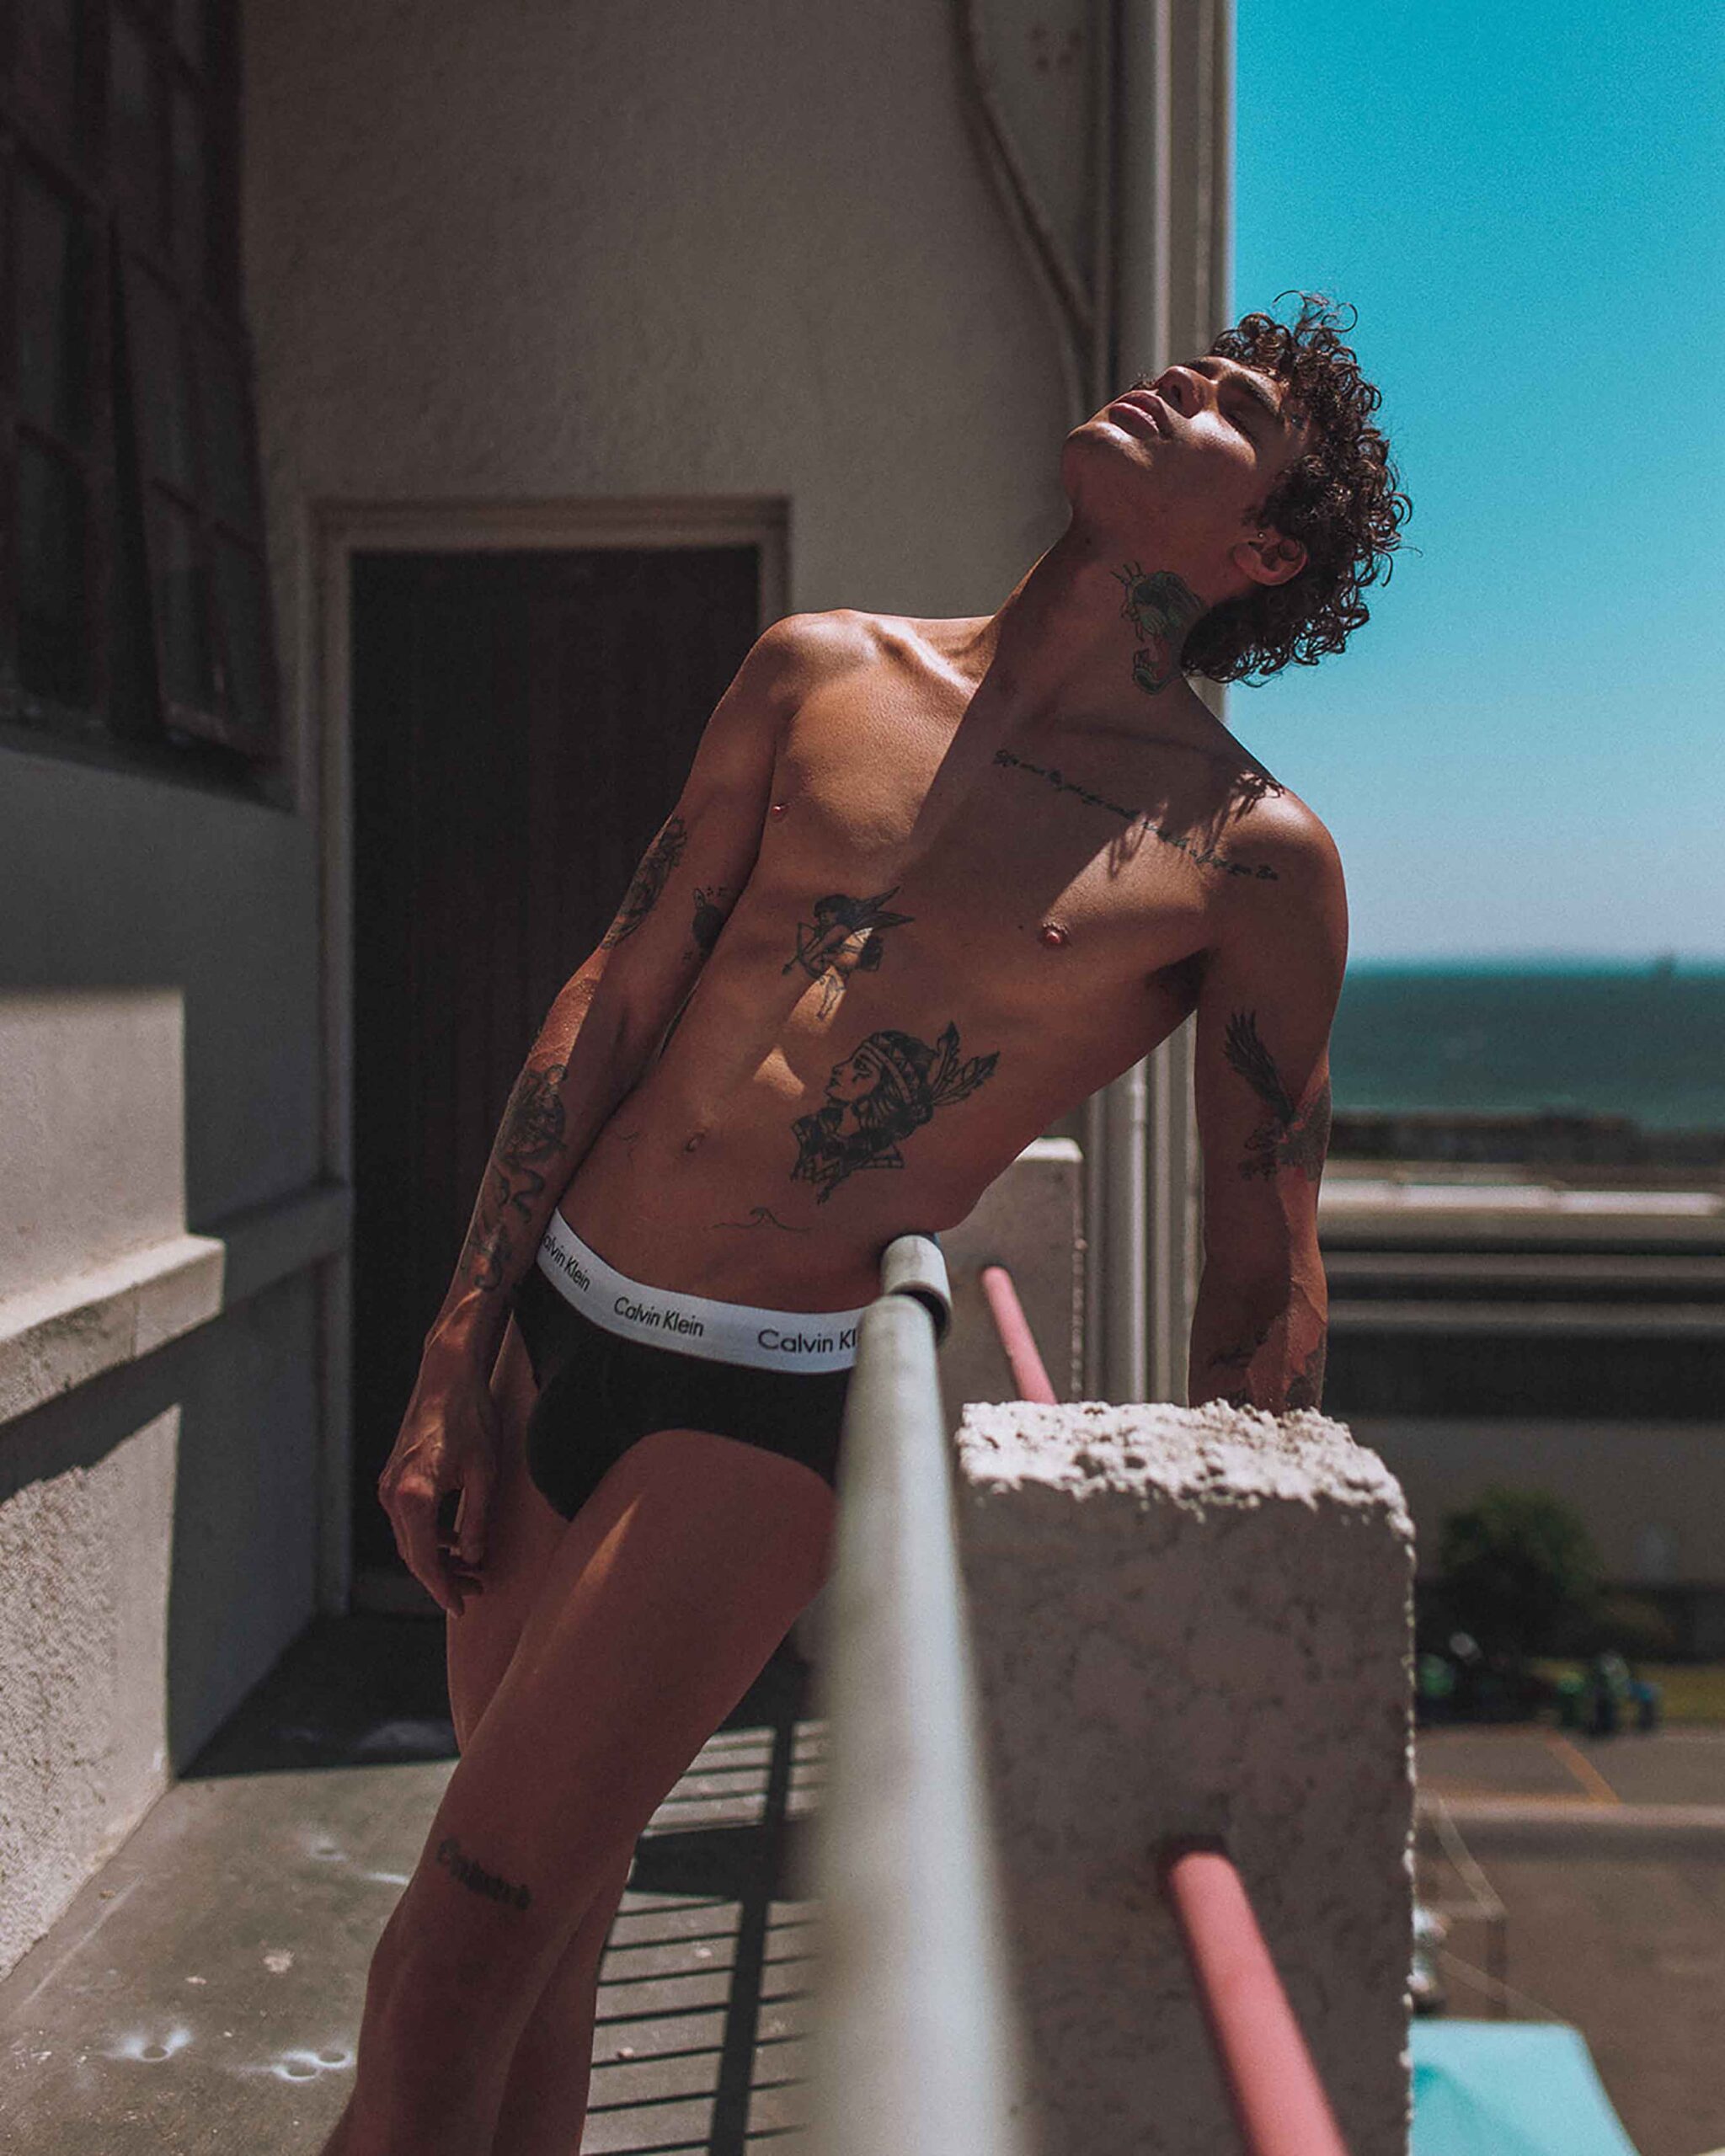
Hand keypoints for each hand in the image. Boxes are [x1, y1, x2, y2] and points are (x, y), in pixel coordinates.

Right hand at [377, 1354, 499, 1617]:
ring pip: (410, 1539)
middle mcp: (392, 1494)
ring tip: (472, 1571)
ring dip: (438, 1558)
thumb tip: (474, 1559)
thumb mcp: (484, 1474)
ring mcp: (389, 1485)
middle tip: (475, 1592)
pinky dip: (431, 1536)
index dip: (443, 1588)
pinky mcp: (394, 1477)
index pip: (425, 1560)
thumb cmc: (470, 1418)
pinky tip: (457, 1541)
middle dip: (443, 1579)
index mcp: (413, 1497)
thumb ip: (477, 1521)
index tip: (463, 1607)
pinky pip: (409, 1519)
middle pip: (414, 1554)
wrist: (447, 1375)